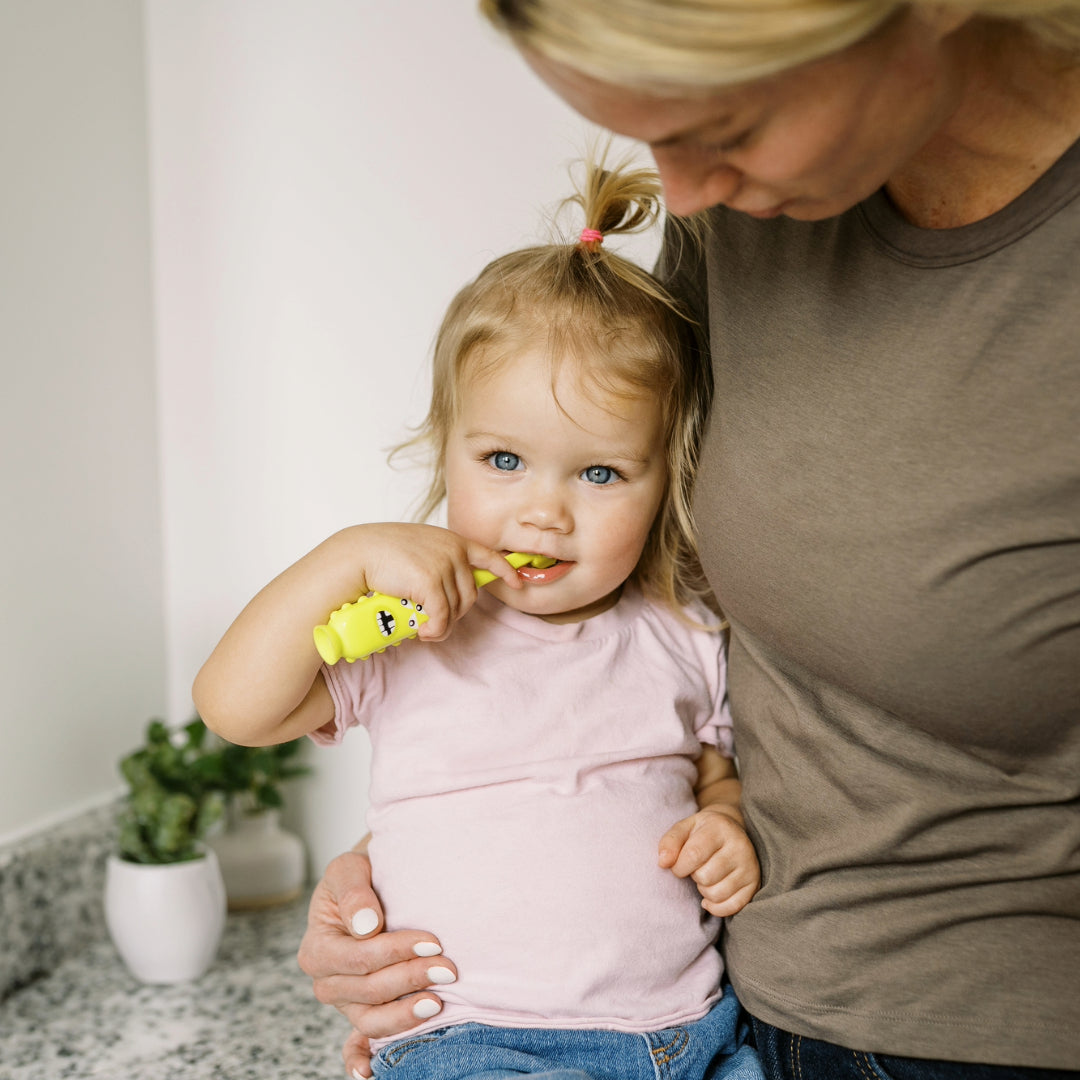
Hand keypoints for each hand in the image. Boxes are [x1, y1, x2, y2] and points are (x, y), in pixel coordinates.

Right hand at [296, 848, 458, 1077]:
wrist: (374, 882)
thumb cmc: (361, 875)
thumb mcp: (350, 869)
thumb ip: (354, 893)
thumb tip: (364, 926)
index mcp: (318, 949)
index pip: (359, 959)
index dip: (396, 952)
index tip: (433, 941)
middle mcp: (327, 981)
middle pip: (370, 991)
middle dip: (411, 980)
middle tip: (449, 968)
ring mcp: (345, 1002)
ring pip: (372, 1020)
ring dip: (406, 1015)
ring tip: (439, 1002)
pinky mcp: (362, 1013)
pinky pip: (359, 1044)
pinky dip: (362, 1061)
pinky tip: (372, 1073)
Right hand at [344, 523, 520, 641]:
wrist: (359, 553)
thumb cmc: (383, 553)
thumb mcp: (419, 548)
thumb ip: (438, 562)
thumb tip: (448, 594)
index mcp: (452, 540)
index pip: (488, 556)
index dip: (505, 571)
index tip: (517, 582)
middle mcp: (453, 551)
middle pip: (471, 594)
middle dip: (457, 613)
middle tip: (437, 620)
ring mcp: (444, 565)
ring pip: (457, 608)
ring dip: (443, 625)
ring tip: (427, 629)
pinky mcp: (431, 582)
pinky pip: (442, 616)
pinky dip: (436, 630)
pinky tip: (425, 633)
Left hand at [657, 806, 760, 916]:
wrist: (733, 830)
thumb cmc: (703, 831)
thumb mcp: (684, 828)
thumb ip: (670, 842)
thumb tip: (663, 863)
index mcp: (719, 828)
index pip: (693, 855)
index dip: (679, 866)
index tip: (677, 865)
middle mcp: (739, 846)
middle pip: (705, 877)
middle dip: (693, 876)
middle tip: (696, 868)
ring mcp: (750, 867)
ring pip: (717, 894)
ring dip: (704, 891)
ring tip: (706, 877)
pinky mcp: (754, 884)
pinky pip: (732, 907)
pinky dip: (716, 906)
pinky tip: (710, 895)